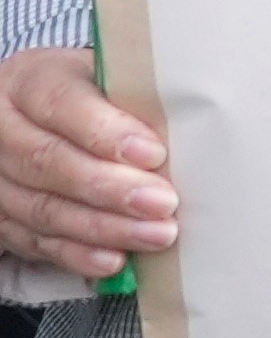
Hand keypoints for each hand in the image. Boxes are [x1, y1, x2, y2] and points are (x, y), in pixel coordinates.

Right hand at [0, 48, 171, 280]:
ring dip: (102, 227)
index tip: (153, 153)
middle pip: (49, 162)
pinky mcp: (0, 218)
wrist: (32, 114)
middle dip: (111, 188)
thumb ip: (130, 97)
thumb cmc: (87, 92)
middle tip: (163, 203)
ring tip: (154, 235)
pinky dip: (76, 254)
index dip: (106, 132)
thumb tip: (185, 127)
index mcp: (29, 81)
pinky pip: (34, 241)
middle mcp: (2, 129)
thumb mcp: (104, 77)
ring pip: (42, 207)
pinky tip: (114, 260)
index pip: (62, 104)